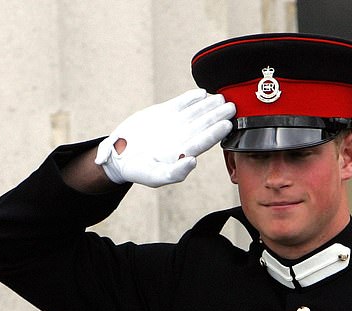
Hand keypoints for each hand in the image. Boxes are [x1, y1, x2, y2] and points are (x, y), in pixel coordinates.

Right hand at [95, 89, 234, 186]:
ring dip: (209, 105)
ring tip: (221, 98)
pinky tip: (202, 93)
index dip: (215, 133)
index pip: (203, 142)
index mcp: (182, 154)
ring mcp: (175, 124)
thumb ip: (174, 172)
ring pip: (196, 112)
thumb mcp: (154, 176)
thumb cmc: (138, 170)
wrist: (119, 156)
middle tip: (232, 106)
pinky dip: (191, 98)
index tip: (227, 124)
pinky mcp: (164, 113)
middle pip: (204, 125)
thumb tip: (192, 161)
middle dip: (218, 115)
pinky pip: (181, 103)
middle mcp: (182, 138)